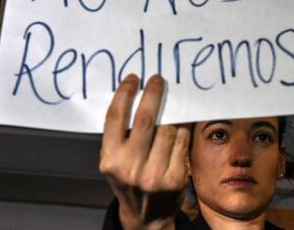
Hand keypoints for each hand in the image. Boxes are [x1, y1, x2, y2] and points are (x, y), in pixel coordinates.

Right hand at [99, 74, 190, 229]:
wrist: (146, 215)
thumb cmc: (127, 180)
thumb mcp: (113, 160)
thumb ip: (120, 135)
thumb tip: (136, 97)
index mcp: (111, 158)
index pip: (115, 117)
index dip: (125, 93)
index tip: (133, 78)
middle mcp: (130, 166)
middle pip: (144, 119)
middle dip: (153, 94)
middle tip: (158, 79)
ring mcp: (155, 173)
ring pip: (167, 128)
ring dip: (172, 108)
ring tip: (172, 96)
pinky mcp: (176, 177)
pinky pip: (182, 141)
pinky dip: (183, 125)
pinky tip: (183, 116)